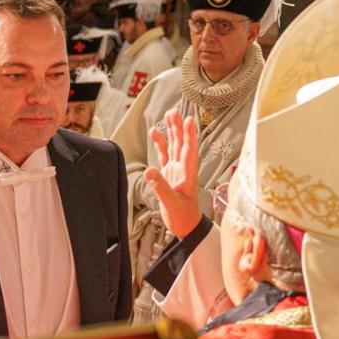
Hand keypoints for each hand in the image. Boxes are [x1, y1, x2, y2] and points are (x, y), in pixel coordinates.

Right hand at [143, 109, 201, 238]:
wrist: (186, 226)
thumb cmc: (183, 217)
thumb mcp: (172, 203)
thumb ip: (161, 187)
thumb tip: (149, 171)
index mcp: (187, 174)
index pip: (189, 150)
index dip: (189, 135)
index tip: (189, 120)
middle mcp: (183, 169)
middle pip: (181, 143)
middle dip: (178, 127)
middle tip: (175, 111)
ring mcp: (176, 170)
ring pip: (174, 146)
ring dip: (172, 131)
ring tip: (168, 115)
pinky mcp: (169, 174)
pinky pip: (165, 155)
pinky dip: (161, 144)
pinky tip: (156, 133)